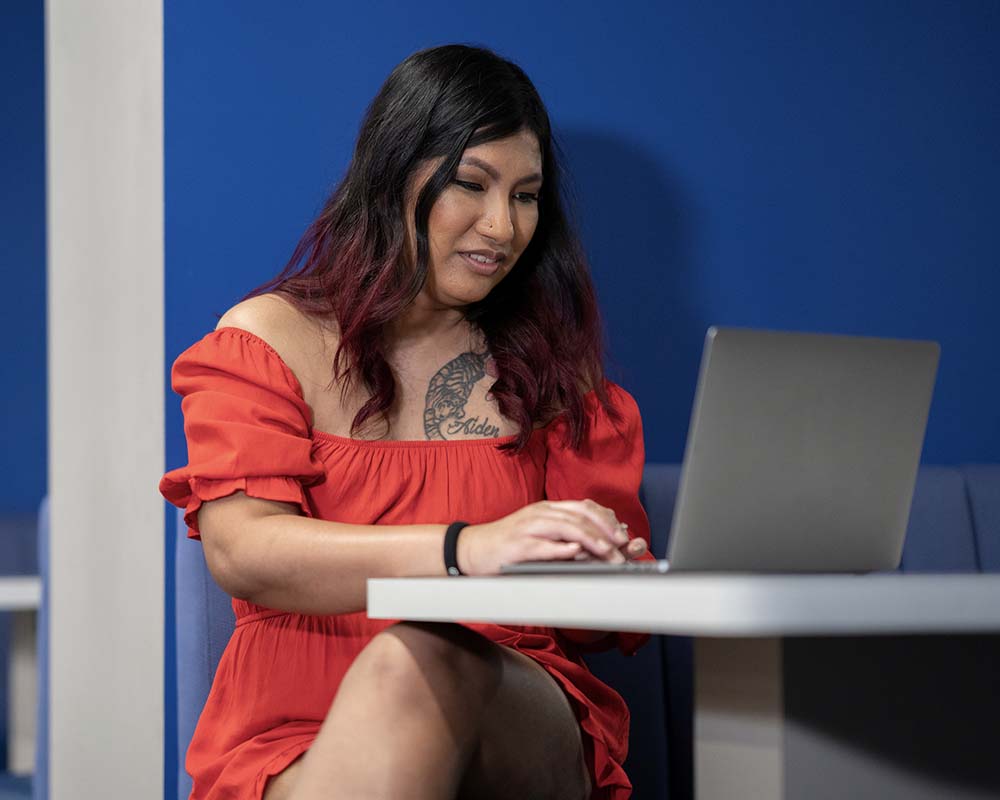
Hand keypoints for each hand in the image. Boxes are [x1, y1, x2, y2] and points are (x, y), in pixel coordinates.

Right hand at [457, 499, 630, 575]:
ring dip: (590, 540)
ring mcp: (528, 528)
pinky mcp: (518, 546)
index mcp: (547, 508)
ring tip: (607, 552)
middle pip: (580, 515)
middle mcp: (540, 513)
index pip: (584, 507)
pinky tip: (576, 553)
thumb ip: (564, 533)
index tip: (622, 533)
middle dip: (605, 530)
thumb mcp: (539, 531)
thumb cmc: (508, 543)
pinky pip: (544, 546)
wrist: (473, 549)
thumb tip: (594, 541)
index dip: (606, 518)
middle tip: (621, 545)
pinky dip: (562, 549)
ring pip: (566, 527)